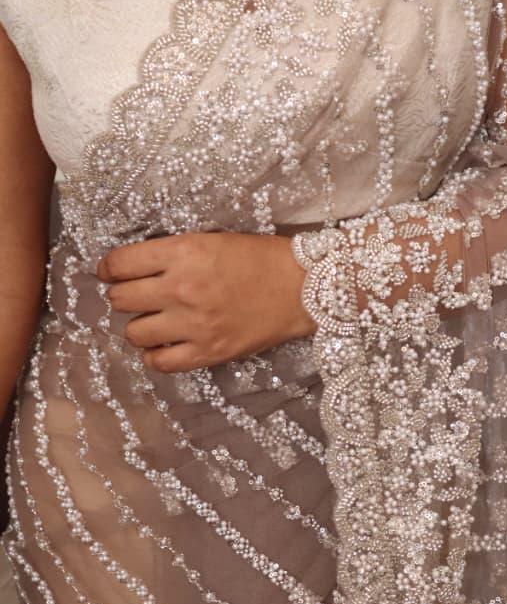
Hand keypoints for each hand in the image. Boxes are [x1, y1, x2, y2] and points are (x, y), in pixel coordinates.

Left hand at [95, 230, 316, 372]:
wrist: (300, 288)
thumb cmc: (258, 259)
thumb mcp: (210, 240)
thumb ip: (171, 253)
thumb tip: (132, 269)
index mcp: (183, 253)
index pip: (120, 264)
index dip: (108, 268)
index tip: (110, 272)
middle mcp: (182, 288)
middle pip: (120, 299)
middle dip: (122, 296)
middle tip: (136, 296)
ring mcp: (193, 324)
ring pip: (134, 333)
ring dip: (138, 327)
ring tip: (153, 322)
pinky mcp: (208, 352)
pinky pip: (160, 363)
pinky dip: (155, 356)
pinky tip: (163, 346)